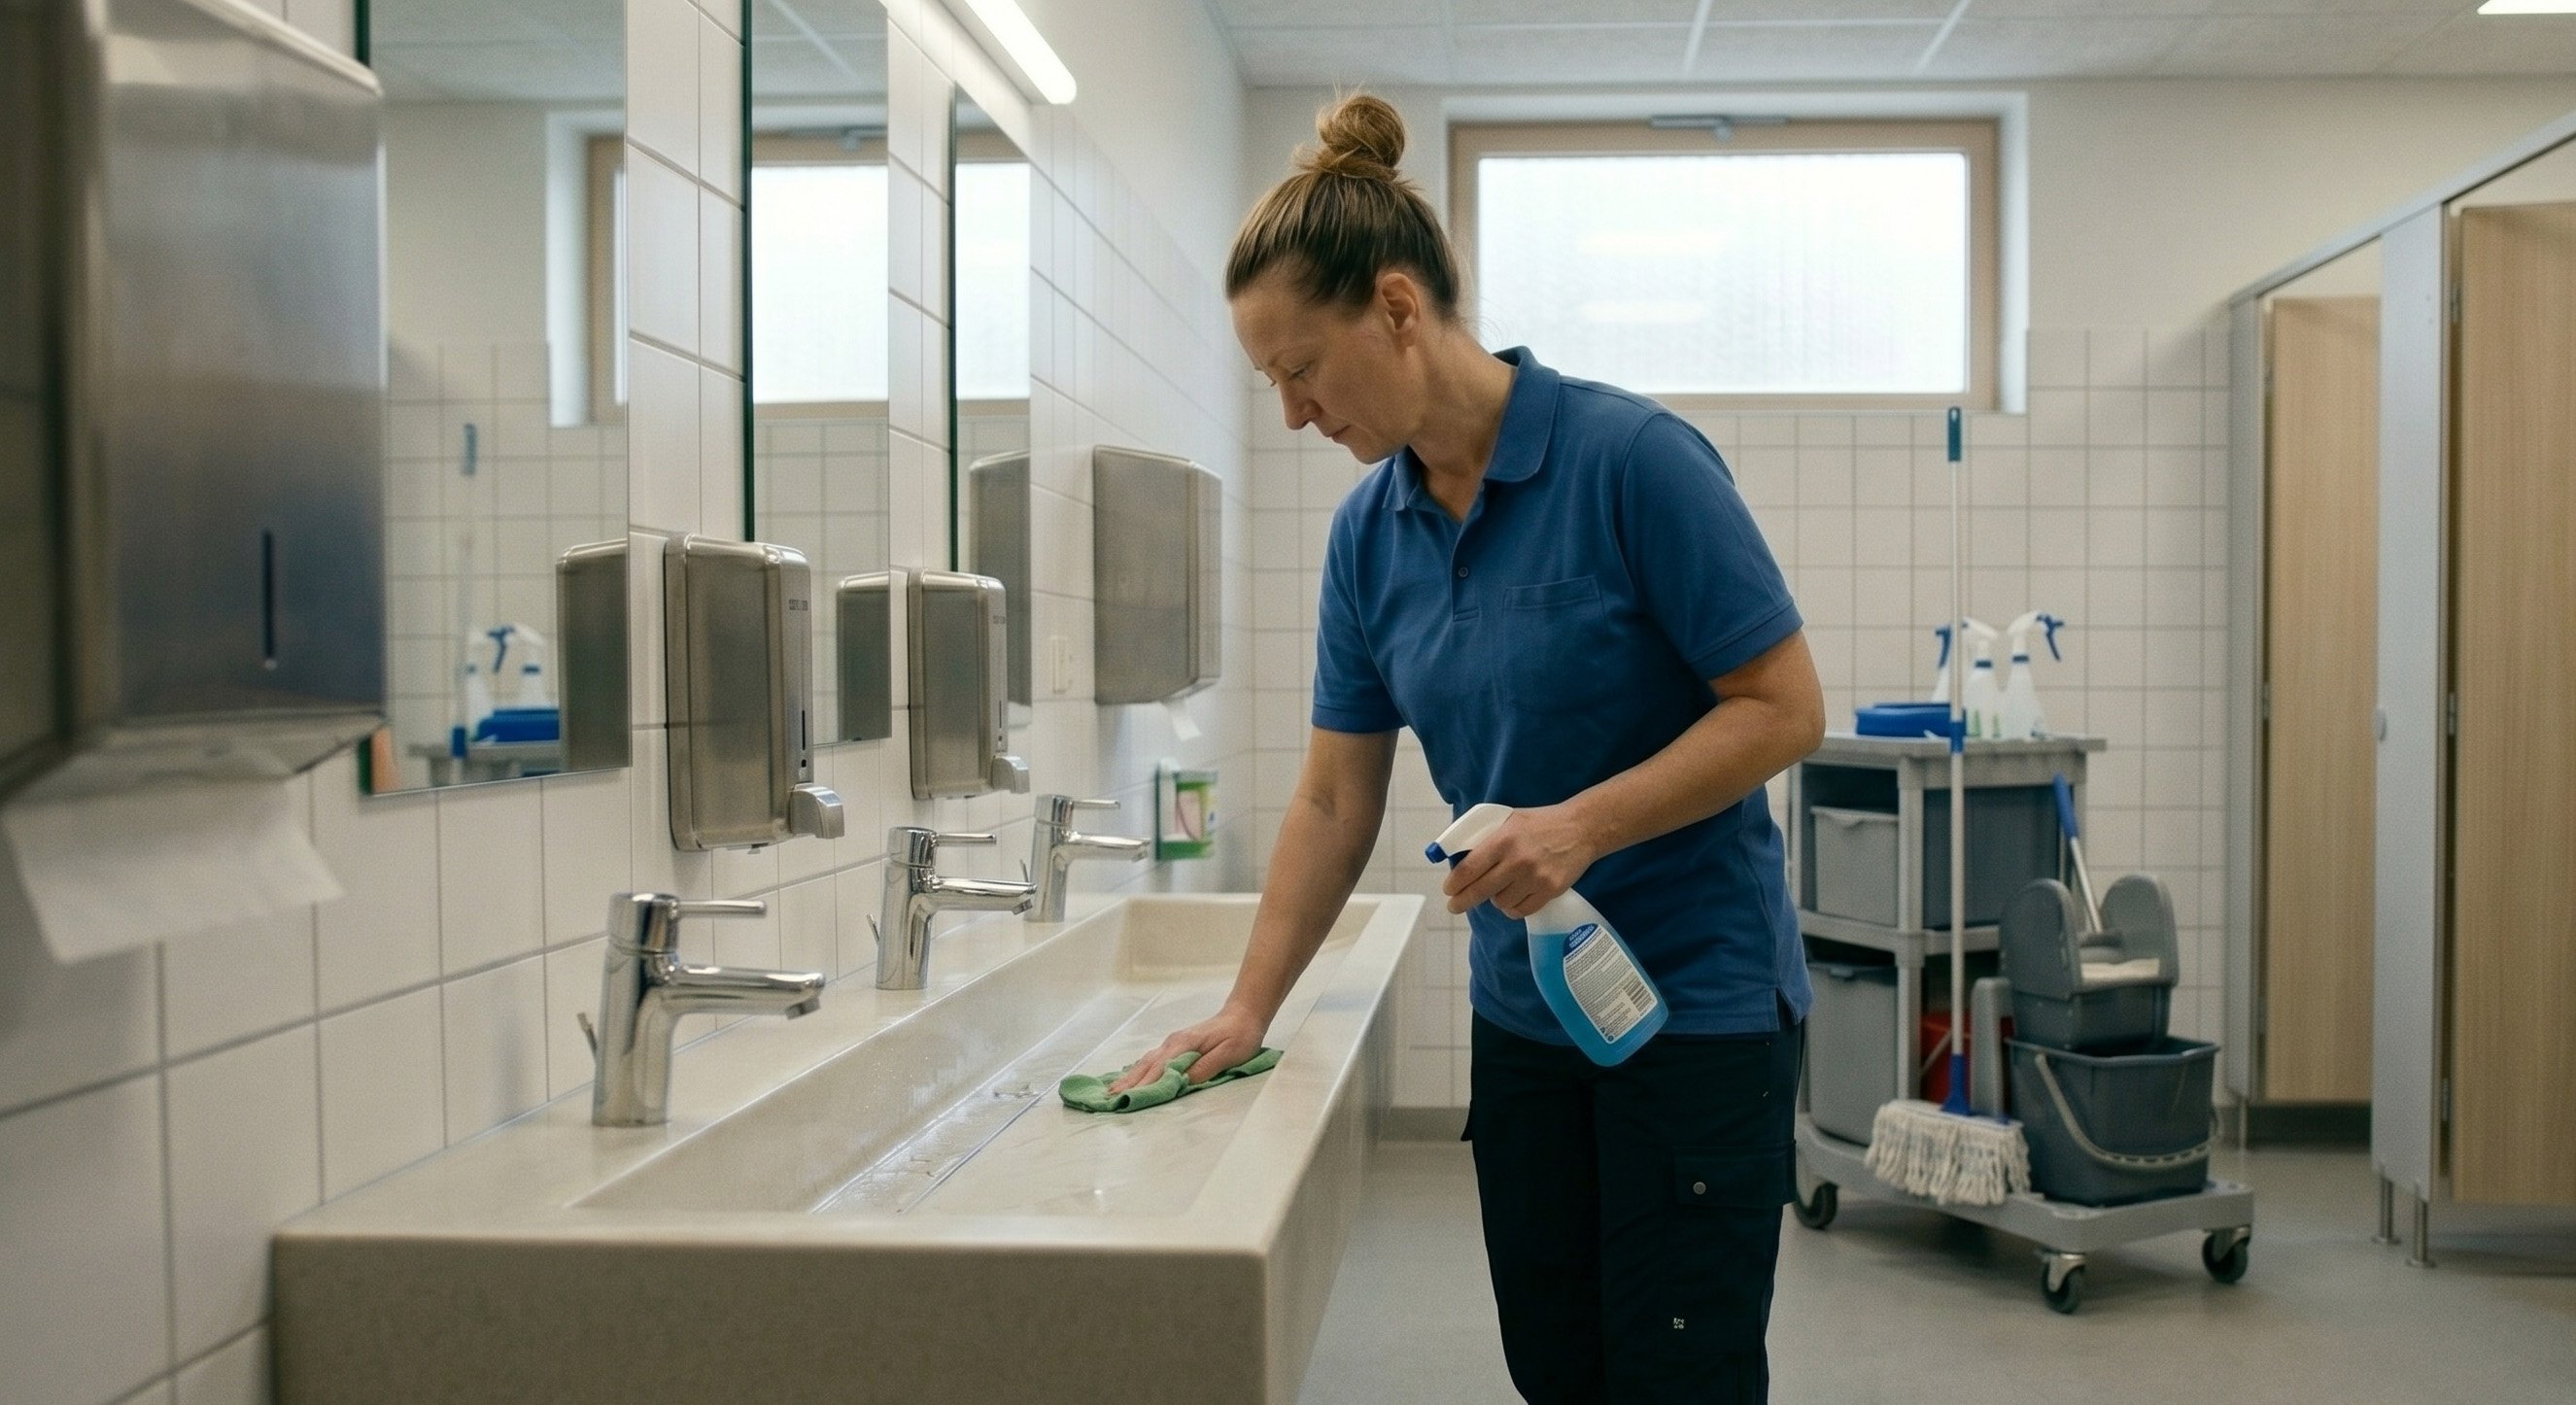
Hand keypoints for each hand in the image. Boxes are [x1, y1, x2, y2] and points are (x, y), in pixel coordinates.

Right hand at [1105, 1003, 1268, 1093]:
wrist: (1243, 1015)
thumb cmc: (1239, 1035)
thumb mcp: (1229, 1053)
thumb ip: (1205, 1067)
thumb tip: (1182, 1081)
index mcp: (1184, 1044)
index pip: (1159, 1068)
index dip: (1143, 1085)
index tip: (1128, 1098)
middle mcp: (1173, 1043)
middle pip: (1146, 1065)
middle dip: (1128, 1082)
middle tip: (1109, 1098)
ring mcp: (1173, 1044)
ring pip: (1146, 1062)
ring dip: (1129, 1077)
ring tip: (1113, 1090)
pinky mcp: (1176, 1047)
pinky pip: (1152, 1060)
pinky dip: (1138, 1070)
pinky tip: (1131, 1077)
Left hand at [1443, 803, 1598, 919]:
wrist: (1581, 829)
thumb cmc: (1540, 823)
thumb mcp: (1509, 820)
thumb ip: (1487, 838)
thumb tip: (1461, 859)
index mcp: (1503, 840)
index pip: (1470, 868)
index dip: (1455, 883)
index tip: (1448, 890)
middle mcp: (1517, 860)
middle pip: (1480, 890)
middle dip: (1462, 902)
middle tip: (1455, 906)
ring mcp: (1535, 878)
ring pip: (1501, 903)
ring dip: (1496, 900)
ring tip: (1501, 890)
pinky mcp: (1550, 890)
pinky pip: (1522, 911)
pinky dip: (1513, 908)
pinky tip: (1513, 900)